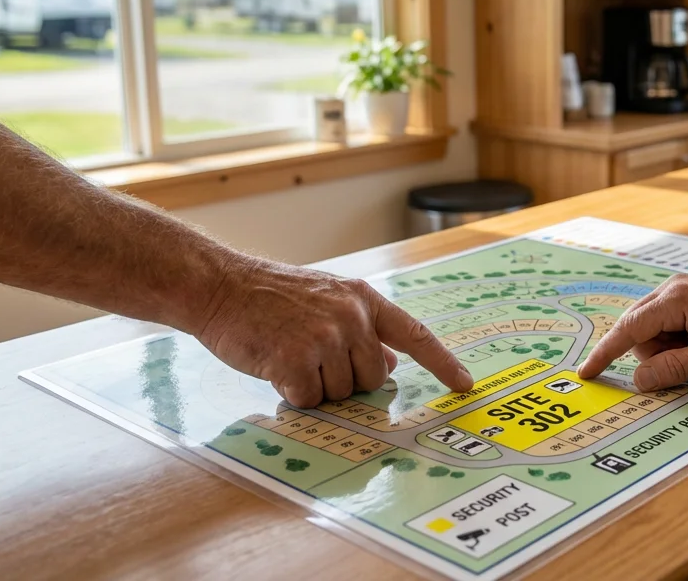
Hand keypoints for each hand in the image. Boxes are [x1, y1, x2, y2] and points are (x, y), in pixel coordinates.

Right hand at [196, 259, 471, 407]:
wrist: (221, 287)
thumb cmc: (271, 298)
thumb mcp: (327, 301)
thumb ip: (362, 330)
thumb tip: (391, 364)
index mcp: (363, 299)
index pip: (415, 334)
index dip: (443, 363)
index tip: (465, 385)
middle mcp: (351, 316)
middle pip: (374, 378)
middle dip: (347, 381)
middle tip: (311, 356)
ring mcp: (325, 336)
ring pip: (341, 394)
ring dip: (316, 387)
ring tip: (289, 354)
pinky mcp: (296, 358)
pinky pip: (310, 401)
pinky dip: (292, 394)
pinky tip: (275, 366)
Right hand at [578, 275, 687, 390]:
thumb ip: (673, 369)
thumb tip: (638, 380)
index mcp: (676, 299)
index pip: (628, 329)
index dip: (605, 353)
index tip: (586, 373)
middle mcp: (672, 288)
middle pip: (639, 330)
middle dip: (656, 354)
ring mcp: (680, 289)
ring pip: (652, 329)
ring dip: (669, 348)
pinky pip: (666, 323)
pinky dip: (677, 339)